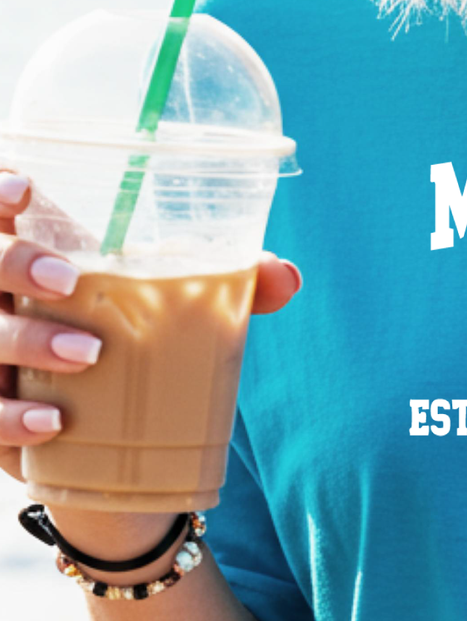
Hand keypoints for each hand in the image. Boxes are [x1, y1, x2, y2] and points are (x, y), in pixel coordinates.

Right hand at [0, 168, 301, 486]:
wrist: (107, 431)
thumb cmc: (138, 336)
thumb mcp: (174, 302)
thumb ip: (228, 284)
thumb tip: (286, 276)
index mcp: (34, 245)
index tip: (26, 188)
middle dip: (10, 262)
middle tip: (66, 280)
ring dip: (24, 339)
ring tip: (89, 353)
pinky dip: (11, 416)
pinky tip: (55, 421)